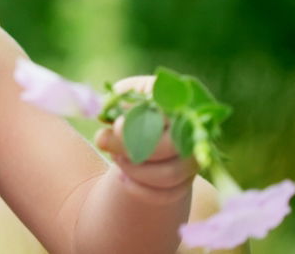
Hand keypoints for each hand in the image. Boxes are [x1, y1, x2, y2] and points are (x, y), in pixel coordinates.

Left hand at [94, 76, 198, 204]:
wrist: (138, 133)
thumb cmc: (125, 110)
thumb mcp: (118, 99)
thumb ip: (115, 102)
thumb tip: (114, 115)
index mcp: (177, 101)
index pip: (167, 114)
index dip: (139, 122)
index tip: (114, 125)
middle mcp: (192, 130)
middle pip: (170, 146)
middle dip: (129, 147)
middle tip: (102, 140)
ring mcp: (192, 158)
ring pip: (170, 174)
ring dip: (134, 169)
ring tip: (115, 156)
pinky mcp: (186, 181)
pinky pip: (167, 194)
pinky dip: (140, 189)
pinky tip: (122, 178)